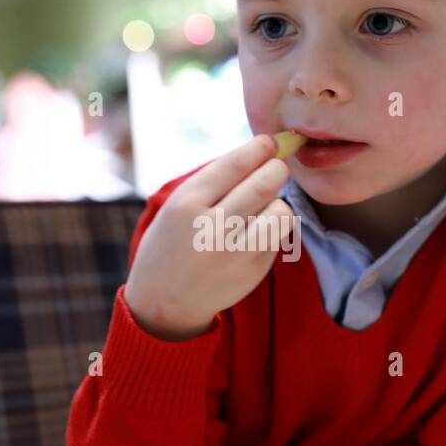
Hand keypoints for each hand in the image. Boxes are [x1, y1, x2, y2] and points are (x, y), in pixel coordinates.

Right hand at [124, 135, 296, 339]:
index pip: (234, 165)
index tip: (269, 143)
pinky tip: (256, 232)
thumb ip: (213, 182)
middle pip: (264, 183)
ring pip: (281, 210)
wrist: (165, 302)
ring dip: (277, 201)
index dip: (258, 148)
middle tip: (276, 167)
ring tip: (263, 206)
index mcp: (186, 205)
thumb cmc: (173, 243)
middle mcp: (211, 228)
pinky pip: (279, 237)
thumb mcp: (176, 206)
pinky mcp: (253, 271)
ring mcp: (235, 253)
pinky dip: (274, 228)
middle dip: (276, 168)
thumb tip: (261, 151)